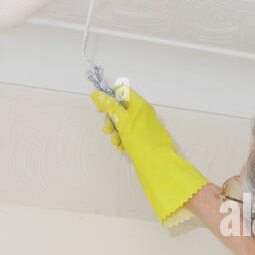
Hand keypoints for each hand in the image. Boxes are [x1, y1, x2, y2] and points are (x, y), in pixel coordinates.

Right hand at [91, 81, 209, 226]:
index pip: (123, 91)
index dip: (110, 97)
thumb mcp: (122, 120)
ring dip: (116, 132)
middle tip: (107, 130)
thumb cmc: (141, 140)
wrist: (157, 162)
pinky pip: (128, 134)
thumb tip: (97, 94)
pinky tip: (122, 147)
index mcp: (140, 104)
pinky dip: (123, 139)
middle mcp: (142, 113)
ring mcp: (143, 126)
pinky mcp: (143, 138)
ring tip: (116, 142)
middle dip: (111, 119)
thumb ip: (109, 106)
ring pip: (123, 123)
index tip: (101, 107)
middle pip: (121, 109)